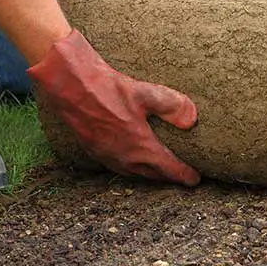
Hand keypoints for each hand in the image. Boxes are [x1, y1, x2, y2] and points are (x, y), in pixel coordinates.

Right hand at [28, 30, 200, 185]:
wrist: (70, 86)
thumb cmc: (108, 88)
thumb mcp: (146, 92)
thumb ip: (172, 105)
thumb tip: (192, 119)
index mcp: (140, 147)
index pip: (168, 168)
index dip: (184, 175)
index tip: (195, 179)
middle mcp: (124, 158)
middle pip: (152, 174)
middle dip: (168, 177)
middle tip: (181, 176)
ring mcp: (107, 156)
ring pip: (134, 173)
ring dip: (149, 174)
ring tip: (159, 171)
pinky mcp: (93, 150)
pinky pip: (117, 166)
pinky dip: (130, 167)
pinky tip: (131, 159)